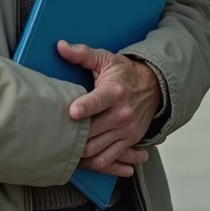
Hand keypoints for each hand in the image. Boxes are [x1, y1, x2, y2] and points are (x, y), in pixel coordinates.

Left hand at [57, 41, 160, 177]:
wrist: (154, 87)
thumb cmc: (125, 74)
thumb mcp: (106, 59)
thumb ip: (82, 54)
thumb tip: (61, 46)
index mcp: (115, 92)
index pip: (98, 101)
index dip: (85, 108)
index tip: (72, 112)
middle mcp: (122, 114)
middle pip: (93, 132)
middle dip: (73, 135)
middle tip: (55, 134)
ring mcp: (126, 131)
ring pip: (97, 150)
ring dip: (79, 153)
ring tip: (64, 148)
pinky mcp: (128, 142)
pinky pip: (108, 160)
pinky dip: (93, 163)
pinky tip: (80, 159)